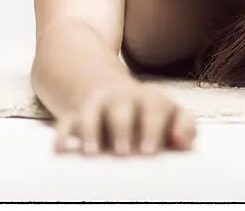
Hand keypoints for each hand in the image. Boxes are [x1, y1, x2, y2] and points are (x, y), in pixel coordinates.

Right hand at [52, 80, 196, 155]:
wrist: (111, 91)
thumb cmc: (148, 115)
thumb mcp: (170, 115)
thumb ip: (184, 127)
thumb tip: (183, 143)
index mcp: (150, 99)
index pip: (155, 108)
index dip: (153, 128)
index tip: (150, 151)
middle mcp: (123, 99)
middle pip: (122, 108)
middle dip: (122, 129)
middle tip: (124, 153)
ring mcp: (98, 104)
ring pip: (92, 114)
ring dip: (91, 132)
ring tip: (92, 154)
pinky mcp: (76, 114)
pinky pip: (67, 122)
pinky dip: (62, 135)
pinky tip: (60, 150)